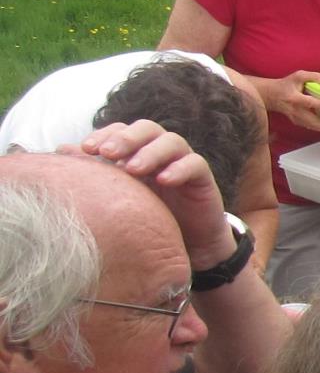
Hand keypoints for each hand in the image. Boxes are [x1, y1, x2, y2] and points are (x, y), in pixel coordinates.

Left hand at [78, 121, 234, 270]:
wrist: (184, 244)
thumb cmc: (147, 216)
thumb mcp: (118, 194)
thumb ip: (95, 172)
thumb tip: (61, 149)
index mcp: (139, 151)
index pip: (122, 130)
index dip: (106, 134)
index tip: (87, 149)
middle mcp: (161, 152)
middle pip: (148, 129)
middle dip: (127, 138)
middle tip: (108, 153)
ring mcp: (183, 162)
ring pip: (172, 142)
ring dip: (151, 152)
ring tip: (133, 169)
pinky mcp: (203, 178)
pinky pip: (195, 164)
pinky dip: (180, 168)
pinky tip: (164, 180)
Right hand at [259, 71, 319, 134]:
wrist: (272, 95)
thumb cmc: (286, 85)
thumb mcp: (299, 76)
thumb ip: (314, 77)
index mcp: (295, 98)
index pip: (309, 102)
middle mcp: (295, 110)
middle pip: (311, 121)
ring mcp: (295, 117)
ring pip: (311, 126)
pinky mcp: (296, 121)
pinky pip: (309, 126)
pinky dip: (318, 129)